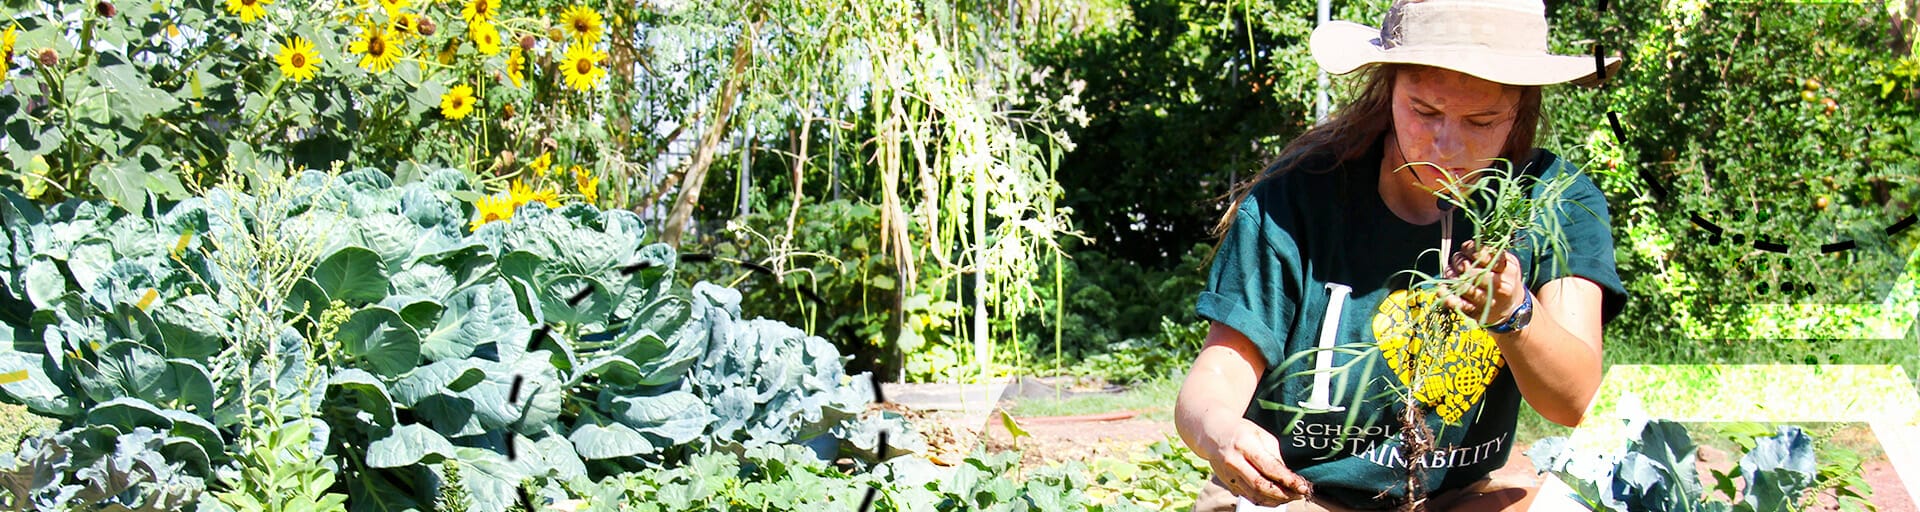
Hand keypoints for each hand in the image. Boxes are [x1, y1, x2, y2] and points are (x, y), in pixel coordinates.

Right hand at [1197, 418, 1312, 506]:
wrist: (1214, 433)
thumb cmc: (1241, 431)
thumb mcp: (1261, 435)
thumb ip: (1274, 456)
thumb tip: (1288, 477)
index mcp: (1244, 444)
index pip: (1269, 467)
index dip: (1287, 480)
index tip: (1302, 486)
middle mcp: (1234, 461)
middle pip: (1260, 485)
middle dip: (1283, 494)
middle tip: (1300, 494)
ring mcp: (1229, 474)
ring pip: (1254, 495)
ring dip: (1275, 500)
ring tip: (1291, 497)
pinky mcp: (1228, 483)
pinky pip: (1248, 496)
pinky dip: (1264, 500)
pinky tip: (1276, 497)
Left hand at [1443, 239, 1525, 326]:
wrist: (1512, 308)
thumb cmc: (1503, 278)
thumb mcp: (1504, 262)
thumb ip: (1488, 253)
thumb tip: (1467, 246)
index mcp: (1508, 269)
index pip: (1487, 255)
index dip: (1471, 250)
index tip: (1467, 249)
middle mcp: (1499, 286)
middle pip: (1472, 272)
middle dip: (1459, 263)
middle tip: (1458, 264)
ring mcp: (1487, 300)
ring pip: (1463, 286)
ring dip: (1451, 276)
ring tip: (1450, 273)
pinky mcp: (1476, 312)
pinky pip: (1459, 304)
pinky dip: (1447, 297)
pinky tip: (1441, 290)